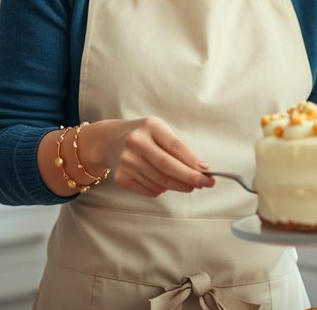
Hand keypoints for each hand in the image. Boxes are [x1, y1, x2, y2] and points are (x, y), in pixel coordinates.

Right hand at [96, 117, 214, 197]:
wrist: (110, 140)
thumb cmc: (143, 135)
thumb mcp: (159, 131)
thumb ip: (177, 148)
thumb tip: (199, 169)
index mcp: (150, 126)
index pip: (175, 146)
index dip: (192, 161)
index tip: (207, 171)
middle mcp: (135, 143)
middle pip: (168, 167)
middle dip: (190, 178)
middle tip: (206, 184)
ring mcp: (126, 162)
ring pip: (161, 182)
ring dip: (179, 186)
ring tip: (188, 184)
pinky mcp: (121, 178)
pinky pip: (150, 190)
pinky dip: (163, 190)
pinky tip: (166, 183)